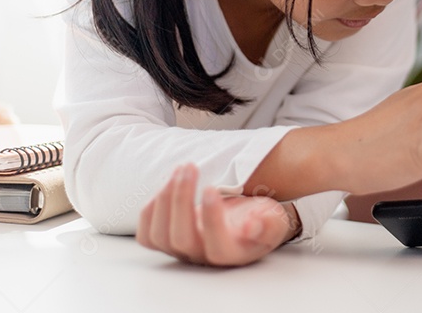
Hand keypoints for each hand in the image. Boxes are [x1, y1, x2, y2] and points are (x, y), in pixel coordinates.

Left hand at [137, 163, 298, 266]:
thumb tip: (253, 226)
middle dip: (180, 199)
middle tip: (190, 166)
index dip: (211, 219)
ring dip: (164, 198)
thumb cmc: (260, 219)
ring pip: (159, 236)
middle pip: (180, 238)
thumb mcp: (274, 220)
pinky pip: (146, 235)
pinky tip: (167, 184)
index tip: (212, 188)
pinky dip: (151, 208)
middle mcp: (202, 256)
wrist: (247, 221)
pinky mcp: (166, 240)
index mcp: (231, 253)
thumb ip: (268, 225)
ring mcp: (181, 249)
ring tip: (181, 169)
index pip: (216, 245)